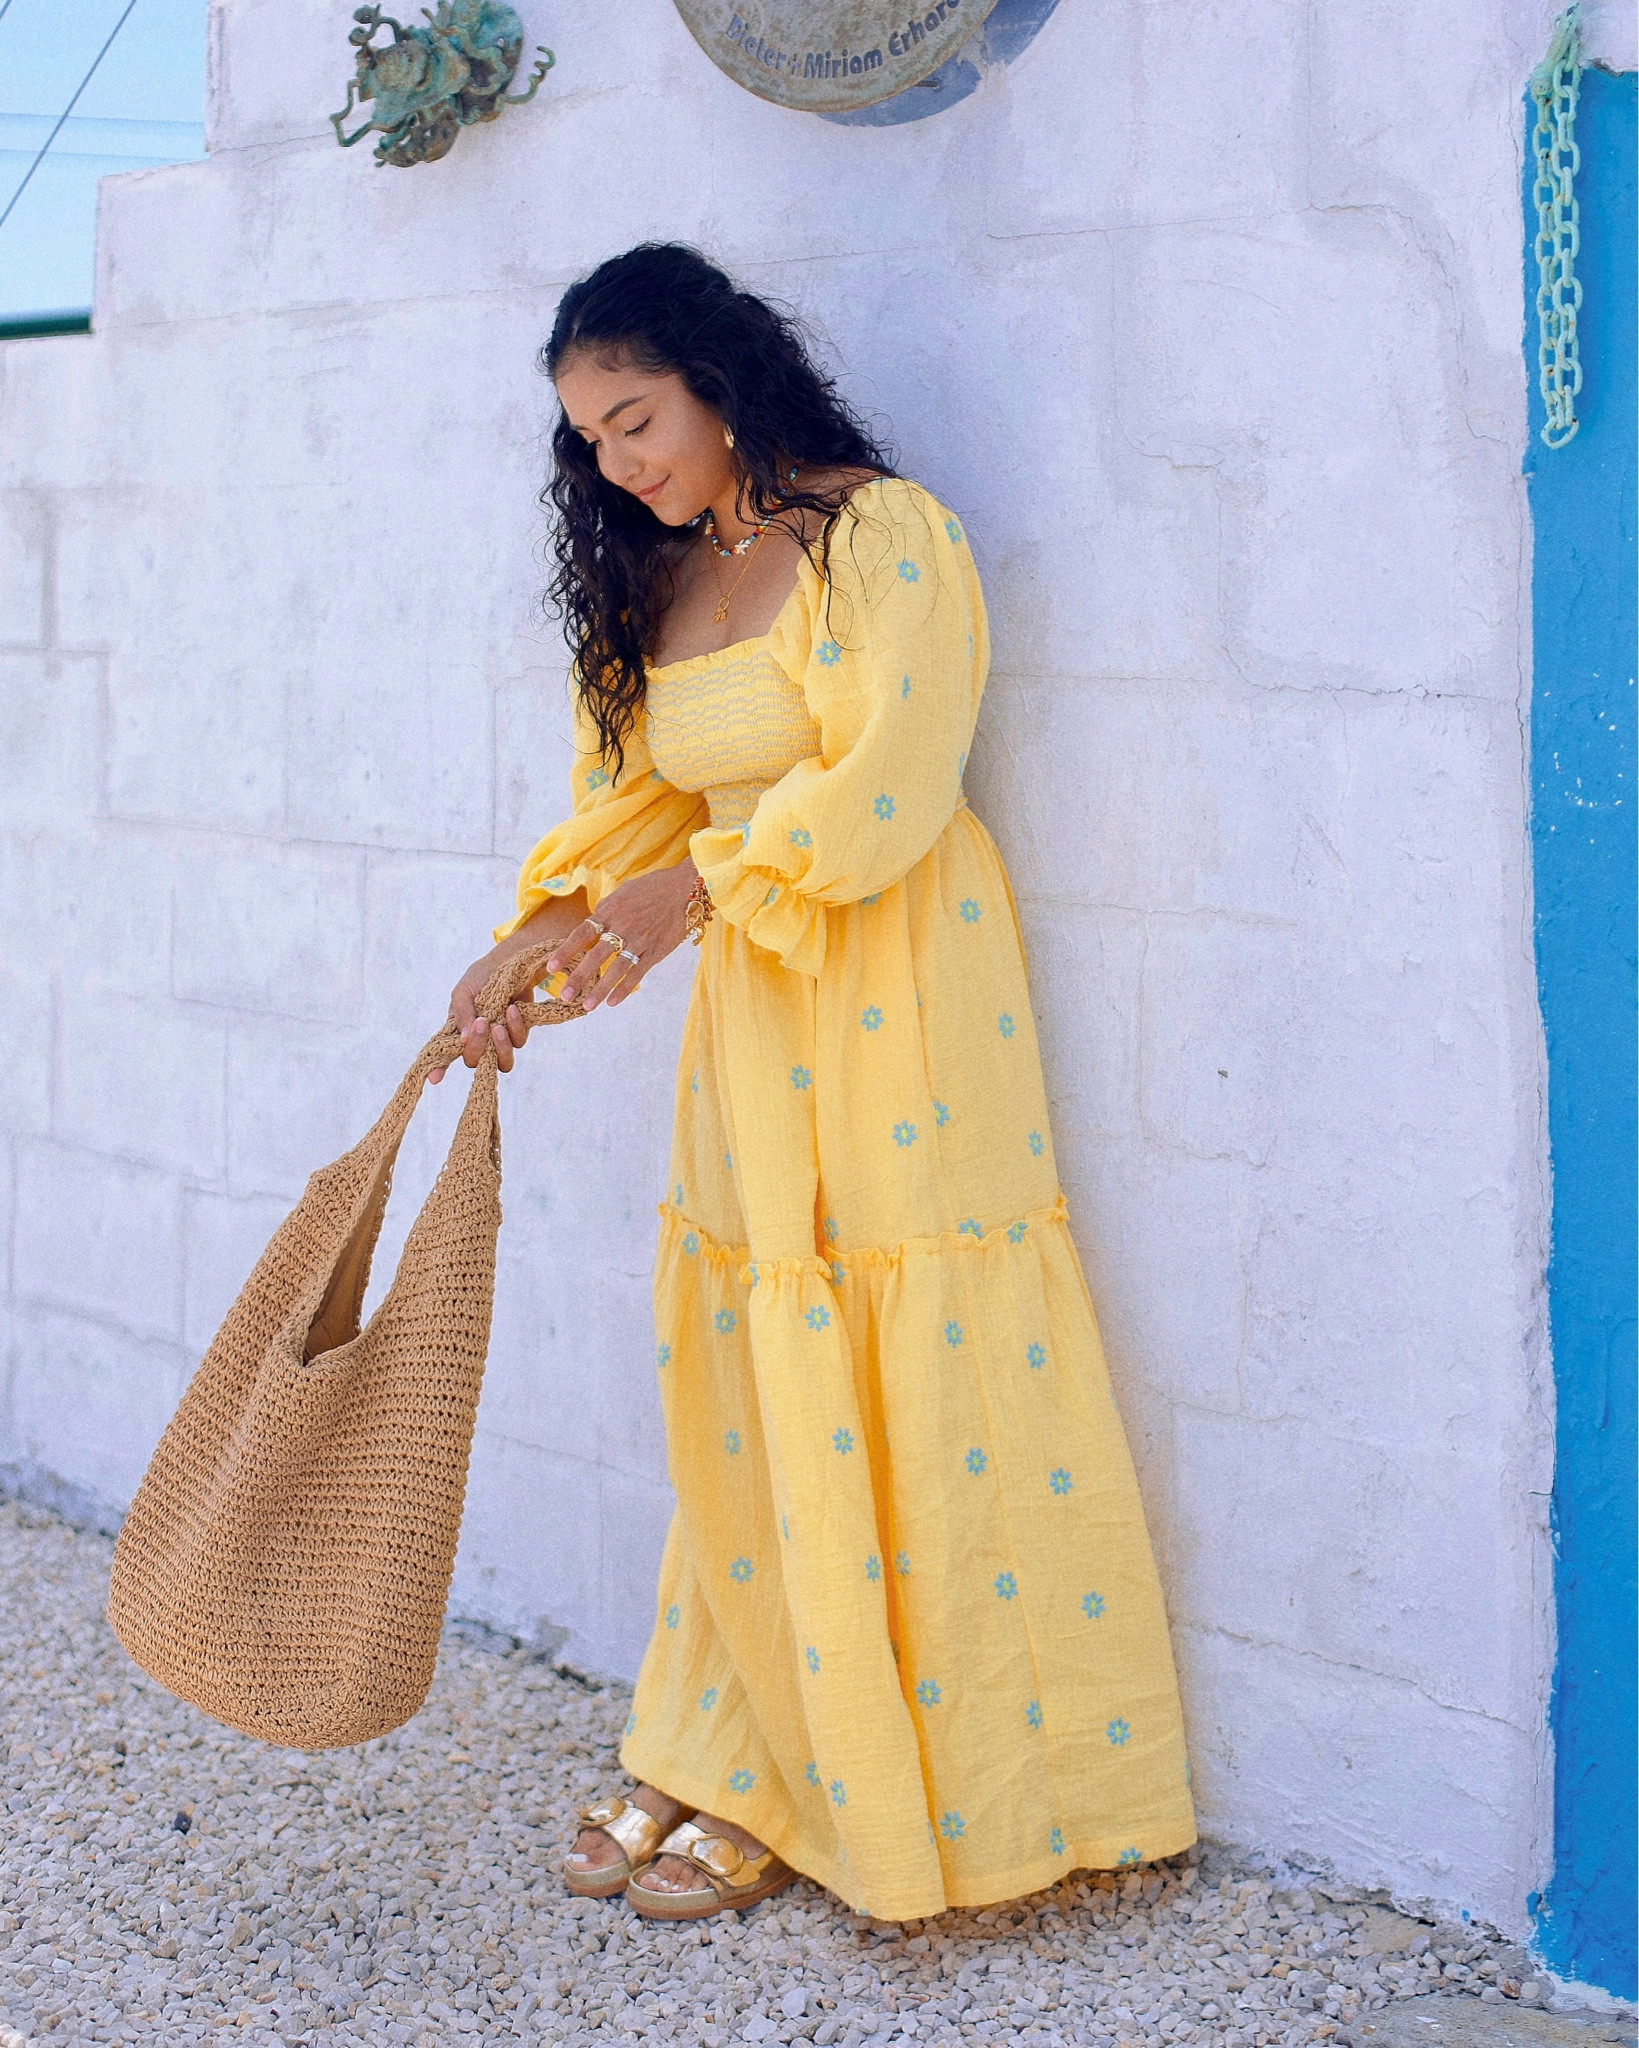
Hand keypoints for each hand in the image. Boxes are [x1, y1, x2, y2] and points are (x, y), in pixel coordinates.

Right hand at [428, 890, 590, 1084]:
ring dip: (501, 1046)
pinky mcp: (518, 1032)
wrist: (511, 962)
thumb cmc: (482, 976)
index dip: (439, 1068)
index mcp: (458, 1029)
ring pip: (502, 1062)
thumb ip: (462, 1014)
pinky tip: (512, 1009)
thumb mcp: (465, 992)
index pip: (446, 1053)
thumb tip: (462, 1042)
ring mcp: (499, 1039)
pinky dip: (516, 1027)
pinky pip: (519, 1041)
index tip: (435, 1079)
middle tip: (482, 1024)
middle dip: (478, 1048)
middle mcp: (478, 1039)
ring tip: (497, 1025)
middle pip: (475, 1062)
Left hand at [546, 859, 698, 1012]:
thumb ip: (607, 908)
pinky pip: (637, 974)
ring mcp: (640, 940)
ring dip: (600, 990)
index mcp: (610, 910)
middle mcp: (623, 926)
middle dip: (578, 978)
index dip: (565, 952)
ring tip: (587, 1006)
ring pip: (615, 970)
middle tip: (565, 996)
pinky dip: (625, 989)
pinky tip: (613, 1002)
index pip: (581, 933)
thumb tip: (593, 920)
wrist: (687, 887)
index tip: (551, 968)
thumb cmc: (654, 887)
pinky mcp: (656, 951)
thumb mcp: (624, 891)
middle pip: (595, 956)